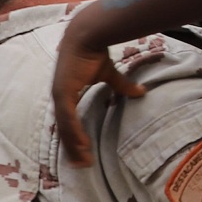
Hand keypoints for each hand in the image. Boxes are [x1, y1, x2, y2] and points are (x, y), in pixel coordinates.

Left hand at [52, 22, 145, 167]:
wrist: (87, 35)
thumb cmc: (95, 52)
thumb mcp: (109, 73)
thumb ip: (121, 85)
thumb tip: (142, 92)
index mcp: (67, 93)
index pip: (69, 121)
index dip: (75, 138)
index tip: (84, 153)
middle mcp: (60, 97)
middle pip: (64, 129)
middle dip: (72, 149)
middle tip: (82, 166)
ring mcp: (60, 95)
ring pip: (65, 128)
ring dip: (73, 146)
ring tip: (83, 161)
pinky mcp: (63, 92)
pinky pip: (68, 118)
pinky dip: (73, 132)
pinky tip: (80, 145)